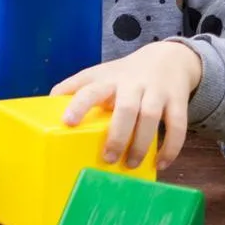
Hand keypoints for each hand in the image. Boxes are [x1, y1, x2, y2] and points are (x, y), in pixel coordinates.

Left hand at [53, 41, 203, 169]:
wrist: (168, 59)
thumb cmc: (125, 73)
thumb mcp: (99, 74)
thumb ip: (75, 86)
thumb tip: (46, 103)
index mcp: (109, 79)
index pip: (90, 90)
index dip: (78, 105)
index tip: (67, 122)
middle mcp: (133, 84)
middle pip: (126, 108)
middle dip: (117, 135)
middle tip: (107, 159)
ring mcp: (157, 92)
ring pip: (151, 117)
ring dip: (141, 144)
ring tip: (130, 165)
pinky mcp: (178, 101)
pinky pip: (178, 126)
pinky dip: (171, 147)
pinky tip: (161, 164)